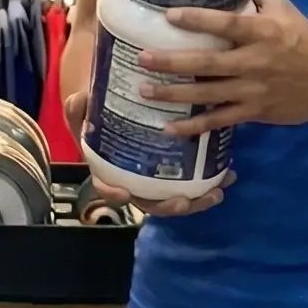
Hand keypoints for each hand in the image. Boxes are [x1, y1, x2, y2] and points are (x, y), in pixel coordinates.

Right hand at [65, 74, 226, 216]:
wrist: (120, 108)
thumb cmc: (101, 113)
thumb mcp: (84, 109)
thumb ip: (79, 108)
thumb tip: (80, 100)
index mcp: (108, 170)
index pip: (106, 188)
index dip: (113, 194)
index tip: (124, 194)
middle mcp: (133, 182)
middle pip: (150, 203)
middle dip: (168, 207)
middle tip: (183, 202)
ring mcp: (157, 182)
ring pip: (176, 200)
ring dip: (197, 201)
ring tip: (217, 192)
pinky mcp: (177, 174)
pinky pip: (194, 185)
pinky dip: (211, 184)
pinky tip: (228, 175)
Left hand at [138, 0, 307, 137]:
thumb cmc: (307, 41)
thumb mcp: (286, 10)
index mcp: (263, 33)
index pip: (226, 25)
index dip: (197, 20)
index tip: (169, 16)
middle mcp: (255, 62)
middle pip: (208, 63)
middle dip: (173, 62)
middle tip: (143, 58)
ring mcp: (253, 91)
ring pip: (208, 94)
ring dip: (174, 94)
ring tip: (144, 90)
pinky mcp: (254, 113)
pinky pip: (219, 121)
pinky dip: (194, 127)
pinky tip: (168, 128)